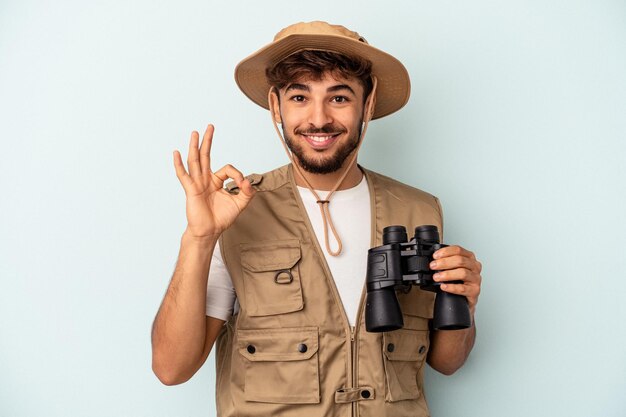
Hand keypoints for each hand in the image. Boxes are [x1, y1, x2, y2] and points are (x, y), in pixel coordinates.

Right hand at [173, 124, 254, 238]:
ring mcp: (197, 184)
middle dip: (208, 141)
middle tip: (210, 126)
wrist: (209, 231)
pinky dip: (179, 164)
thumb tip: (247, 181)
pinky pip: (184, 175)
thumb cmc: (221, 218)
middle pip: (206, 156)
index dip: (237, 174)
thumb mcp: (240, 204)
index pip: (227, 169)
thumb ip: (247, 192)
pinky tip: (176, 153)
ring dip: (195, 146)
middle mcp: (205, 180)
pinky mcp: (191, 190)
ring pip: (195, 161)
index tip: (242, 185)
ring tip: (195, 133)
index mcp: (216, 181)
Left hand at [430, 246, 481, 314]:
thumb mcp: (454, 268)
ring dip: (447, 274)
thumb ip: (447, 262)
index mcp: (469, 258)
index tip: (435, 256)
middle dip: (444, 262)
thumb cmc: (459, 281)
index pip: (458, 250)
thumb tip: (433, 261)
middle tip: (433, 266)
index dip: (445, 252)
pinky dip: (451, 287)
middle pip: (460, 260)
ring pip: (462, 273)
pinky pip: (462, 288)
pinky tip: (443, 286)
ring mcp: (475, 279)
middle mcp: (474, 267)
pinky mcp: (474, 291)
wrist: (465, 298)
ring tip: (436, 277)